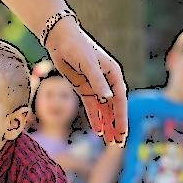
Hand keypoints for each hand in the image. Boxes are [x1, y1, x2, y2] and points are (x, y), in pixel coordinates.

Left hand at [44, 18, 127, 144]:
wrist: (60, 39)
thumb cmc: (77, 47)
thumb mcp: (87, 64)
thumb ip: (97, 81)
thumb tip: (108, 98)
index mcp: (113, 74)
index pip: (120, 100)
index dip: (121, 118)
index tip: (122, 133)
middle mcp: (107, 82)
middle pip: (114, 108)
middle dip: (116, 125)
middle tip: (118, 143)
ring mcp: (96, 86)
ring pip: (104, 110)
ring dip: (107, 125)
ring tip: (109, 142)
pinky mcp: (84, 88)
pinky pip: (92, 107)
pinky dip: (95, 118)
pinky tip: (98, 130)